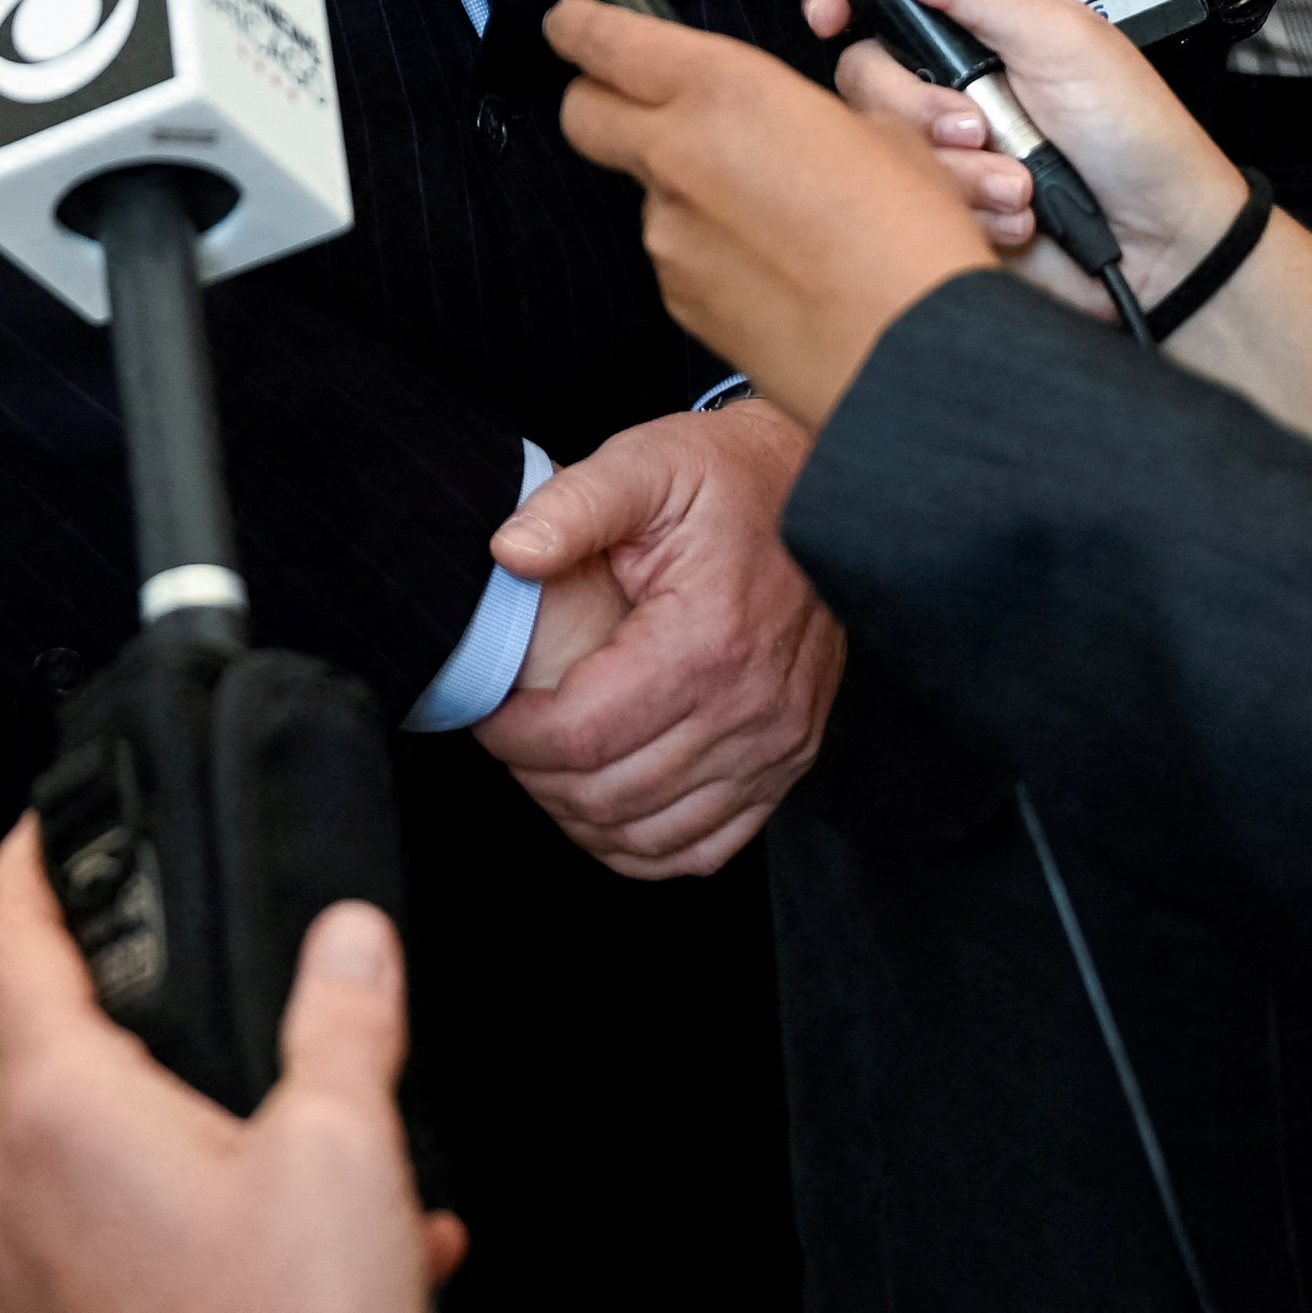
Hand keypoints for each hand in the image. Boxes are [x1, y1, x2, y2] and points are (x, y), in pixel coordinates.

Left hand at [0, 818, 456, 1312]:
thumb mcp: (344, 1153)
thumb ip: (342, 1024)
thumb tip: (349, 938)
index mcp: (57, 1113)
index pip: (4, 946)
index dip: (20, 870)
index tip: (37, 828)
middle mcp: (11, 1189)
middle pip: (15, 1041)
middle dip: (75, 982)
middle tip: (135, 938)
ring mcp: (22, 1274)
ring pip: (53, 1144)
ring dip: (133, 1103)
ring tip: (257, 1102)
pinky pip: (91, 1237)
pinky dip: (164, 1205)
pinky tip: (279, 1227)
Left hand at [474, 403, 841, 876]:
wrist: (825, 491)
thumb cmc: (729, 479)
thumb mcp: (646, 465)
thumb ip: (571, 505)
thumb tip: (508, 553)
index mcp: (706, 640)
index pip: (582, 734)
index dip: (513, 737)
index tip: (486, 710)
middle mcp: (750, 708)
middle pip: (608, 795)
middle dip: (536, 775)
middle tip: (509, 735)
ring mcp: (777, 745)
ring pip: (650, 836)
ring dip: (580, 815)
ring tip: (545, 766)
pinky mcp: (789, 762)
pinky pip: (705, 848)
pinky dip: (642, 845)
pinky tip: (605, 807)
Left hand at [549, 0, 995, 424]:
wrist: (913, 356)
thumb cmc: (909, 242)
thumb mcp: (882, 133)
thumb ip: (805, 113)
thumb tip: (791, 124)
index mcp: (724, 93)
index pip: (606, 41)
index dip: (579, 27)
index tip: (572, 23)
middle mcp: (676, 157)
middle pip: (586, 113)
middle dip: (602, 100)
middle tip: (646, 102)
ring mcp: (669, 235)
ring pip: (645, 189)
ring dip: (684, 188)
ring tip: (772, 213)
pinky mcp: (678, 298)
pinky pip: (677, 254)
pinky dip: (709, 250)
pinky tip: (774, 266)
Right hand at [802, 0, 1256, 317]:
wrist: (1163, 245)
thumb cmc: (1135, 133)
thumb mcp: (1059, 37)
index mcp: (972, 30)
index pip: (878, 0)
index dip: (839, 1)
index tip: (831, 15)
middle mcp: (948, 85)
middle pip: (865, 75)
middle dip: (921, 109)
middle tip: (981, 124)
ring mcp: (944, 150)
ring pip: (883, 147)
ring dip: (957, 169)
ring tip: (1020, 183)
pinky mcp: (946, 206)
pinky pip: (910, 205)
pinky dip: (968, 211)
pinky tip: (1015, 214)